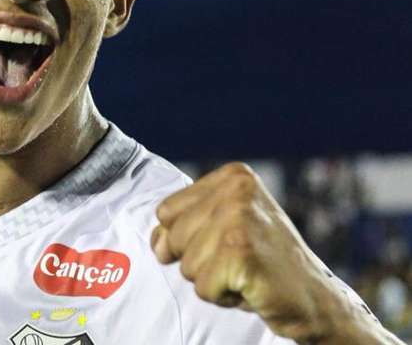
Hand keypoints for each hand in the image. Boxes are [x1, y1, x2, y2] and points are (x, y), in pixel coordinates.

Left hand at [151, 162, 356, 342]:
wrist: (316, 298)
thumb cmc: (264, 262)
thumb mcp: (222, 229)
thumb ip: (183, 226)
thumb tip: (158, 242)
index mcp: (233, 176)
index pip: (166, 212)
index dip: (185, 238)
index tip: (224, 242)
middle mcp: (236, 190)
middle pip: (174, 238)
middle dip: (199, 260)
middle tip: (239, 261)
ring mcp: (239, 219)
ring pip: (185, 265)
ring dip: (211, 280)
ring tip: (245, 273)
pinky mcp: (241, 252)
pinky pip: (202, 287)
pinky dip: (222, 296)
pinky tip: (250, 286)